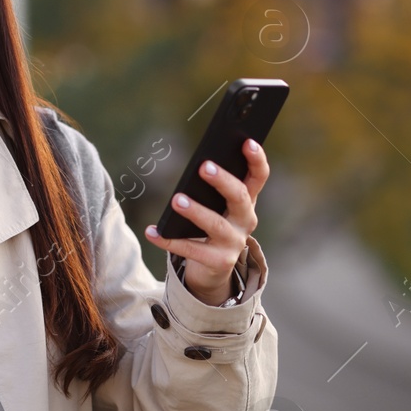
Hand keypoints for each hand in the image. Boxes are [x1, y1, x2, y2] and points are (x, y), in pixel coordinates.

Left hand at [145, 138, 268, 304]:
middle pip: (239, 197)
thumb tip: (198, 164)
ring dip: (196, 211)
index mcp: (247, 201)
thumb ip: (212, 187)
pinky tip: (152, 231)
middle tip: (204, 167)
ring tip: (177, 199)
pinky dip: (169, 240)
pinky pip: (191, 250)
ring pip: (216, 225)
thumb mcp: (217, 205)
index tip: (247, 141)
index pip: (258, 177)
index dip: (256, 159)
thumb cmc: (212, 225)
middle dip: (223, 181)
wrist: (213, 268)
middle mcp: (246, 221)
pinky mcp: (219, 262)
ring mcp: (234, 243)